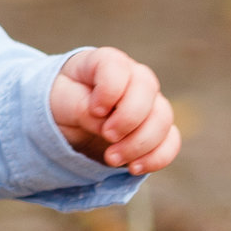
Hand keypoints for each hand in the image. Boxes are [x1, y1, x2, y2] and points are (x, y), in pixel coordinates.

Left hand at [50, 47, 179, 175]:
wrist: (69, 121)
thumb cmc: (64, 102)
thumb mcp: (59, 101)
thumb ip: (79, 106)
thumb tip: (103, 120)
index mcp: (107, 62)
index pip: (117, 66)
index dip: (110, 90)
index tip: (94, 110)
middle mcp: (134, 78)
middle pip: (147, 89)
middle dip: (128, 119)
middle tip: (107, 136)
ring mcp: (149, 103)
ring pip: (163, 118)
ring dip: (139, 143)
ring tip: (111, 158)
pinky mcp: (156, 130)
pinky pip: (171, 142)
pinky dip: (156, 158)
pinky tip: (134, 168)